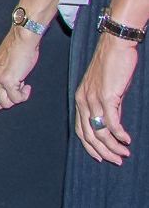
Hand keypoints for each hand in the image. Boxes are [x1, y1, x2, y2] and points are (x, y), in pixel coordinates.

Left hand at [0, 27, 40, 109]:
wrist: (22, 40)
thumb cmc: (15, 50)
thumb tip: (3, 95)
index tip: (9, 93)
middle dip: (8, 100)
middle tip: (17, 90)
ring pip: (6, 104)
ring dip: (17, 98)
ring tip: (22, 86)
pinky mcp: (8, 81)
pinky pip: (17, 98)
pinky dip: (24, 95)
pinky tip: (26, 85)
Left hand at [76, 35, 135, 164]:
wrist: (114, 46)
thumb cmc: (111, 65)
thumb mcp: (104, 88)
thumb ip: (106, 105)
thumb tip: (112, 123)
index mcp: (80, 99)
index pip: (80, 130)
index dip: (90, 147)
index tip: (101, 157)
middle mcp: (83, 101)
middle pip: (89, 135)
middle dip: (103, 152)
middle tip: (117, 161)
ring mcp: (93, 99)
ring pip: (100, 132)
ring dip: (113, 146)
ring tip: (125, 154)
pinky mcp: (106, 96)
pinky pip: (111, 122)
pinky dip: (119, 134)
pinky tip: (127, 140)